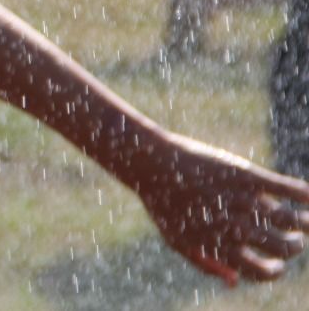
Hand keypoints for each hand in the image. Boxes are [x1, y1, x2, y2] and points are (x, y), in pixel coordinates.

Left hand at [135, 132, 308, 284]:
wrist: (151, 162)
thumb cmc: (163, 203)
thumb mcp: (177, 240)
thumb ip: (207, 264)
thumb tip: (236, 282)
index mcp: (220, 247)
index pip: (262, 272)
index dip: (275, 271)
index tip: (278, 264)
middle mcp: (236, 227)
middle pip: (283, 247)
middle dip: (294, 247)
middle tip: (296, 241)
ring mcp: (242, 200)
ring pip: (290, 220)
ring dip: (305, 224)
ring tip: (305, 221)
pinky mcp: (245, 175)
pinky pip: (285, 188)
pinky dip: (302, 194)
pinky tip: (307, 196)